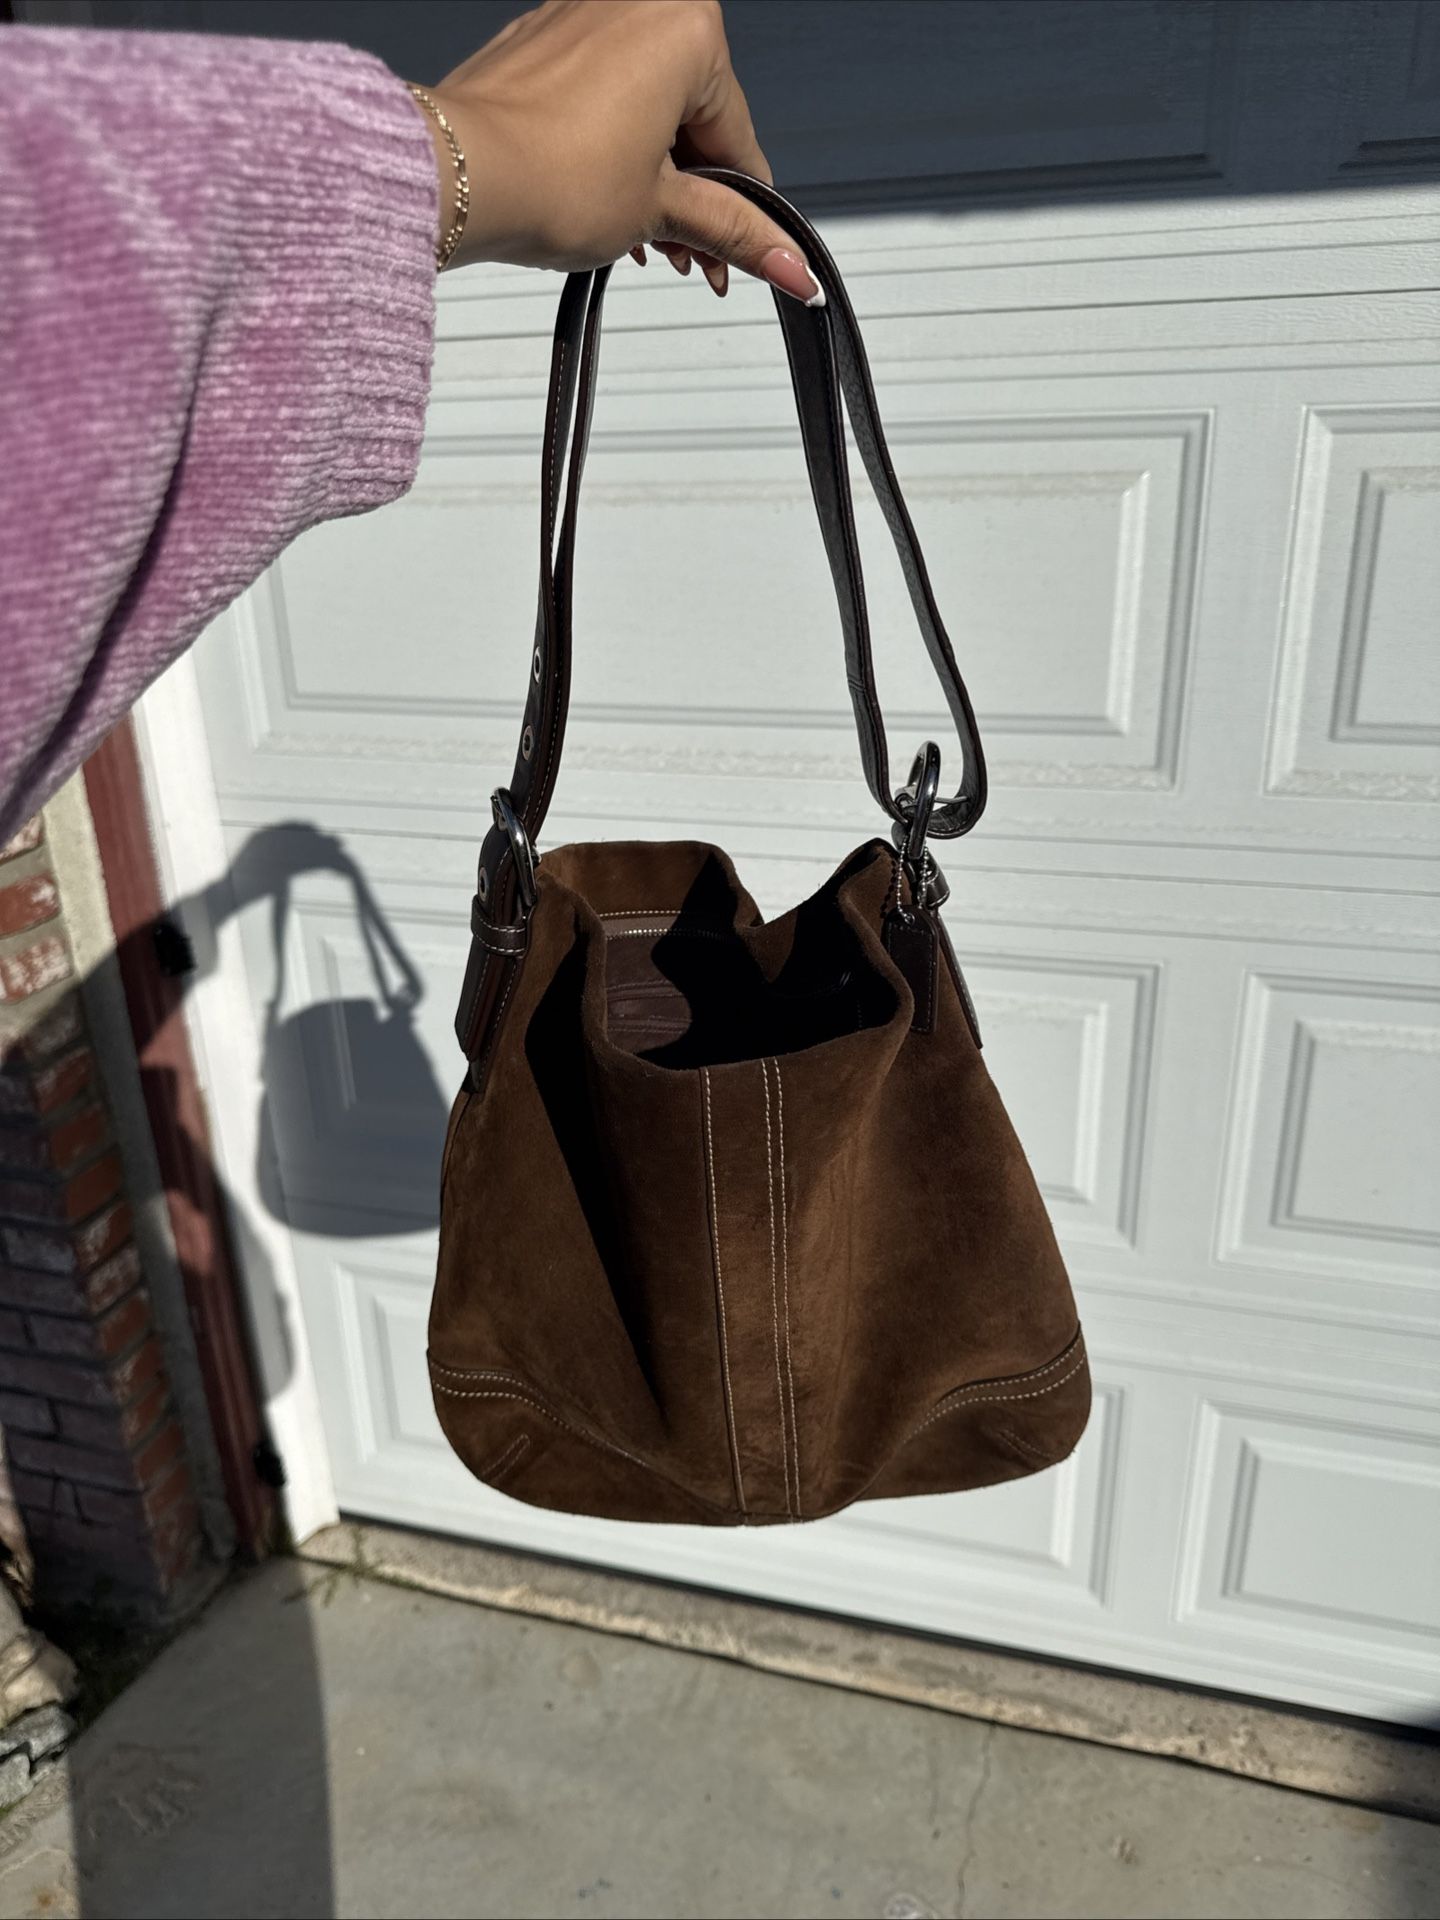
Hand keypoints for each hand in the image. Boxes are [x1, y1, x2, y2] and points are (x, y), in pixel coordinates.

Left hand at [414, 0, 820, 303]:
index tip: (749, 253)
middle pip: (691, 119)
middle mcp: (637, 3)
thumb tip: (790, 264)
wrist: (456, 175)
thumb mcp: (660, 212)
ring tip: (642, 241)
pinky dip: (610, 149)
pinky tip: (604, 203)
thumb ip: (732, 231)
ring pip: (644, 109)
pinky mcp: (540, 40)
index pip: (737, 138)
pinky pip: (599, 95)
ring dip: (652, 181)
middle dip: (691, 196)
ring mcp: (583, 15)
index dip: (744, 210)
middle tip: (688, 258)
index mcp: (685, 27)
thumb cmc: (550, 176)